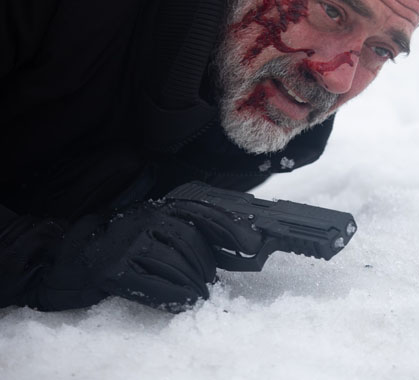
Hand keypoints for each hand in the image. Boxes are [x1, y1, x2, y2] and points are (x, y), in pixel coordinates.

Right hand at [34, 199, 263, 311]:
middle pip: (191, 242)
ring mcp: (129, 242)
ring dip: (194, 285)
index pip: (203, 213)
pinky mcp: (115, 268)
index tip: (252, 244)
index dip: (230, 229)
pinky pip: (155, 286)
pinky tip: (185, 302)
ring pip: (175, 265)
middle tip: (211, 283)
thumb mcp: (158, 226)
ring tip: (199, 295)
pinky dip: (175, 297)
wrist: (77, 256)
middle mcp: (146, 218)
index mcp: (161, 206)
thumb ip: (191, 229)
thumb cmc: (128, 242)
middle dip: (207, 266)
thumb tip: (240, 243)